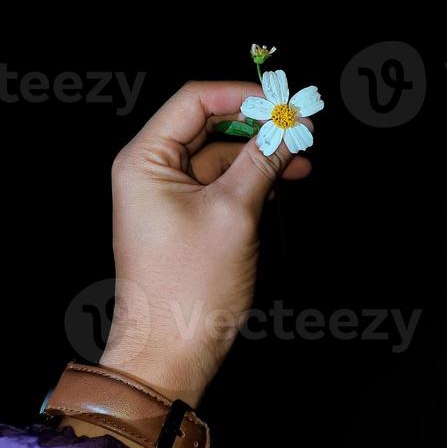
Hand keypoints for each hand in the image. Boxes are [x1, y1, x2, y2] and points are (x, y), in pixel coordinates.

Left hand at [99, 80, 311, 406]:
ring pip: (218, 153)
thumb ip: (262, 161)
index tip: (281, 102)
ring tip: (301, 155)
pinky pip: (220, 181)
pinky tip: (284, 178)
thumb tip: (288, 127)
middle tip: (298, 125)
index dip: (241, 95)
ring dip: (259, 152)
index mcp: (145, 160)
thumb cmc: (189, 287)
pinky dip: (251, 177)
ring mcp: (166, 194)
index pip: (193, 100)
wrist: (170, 353)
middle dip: (255, 123)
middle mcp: (150, 170)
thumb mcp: (235, 213)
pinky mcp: (184, 216)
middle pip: (207, 123)